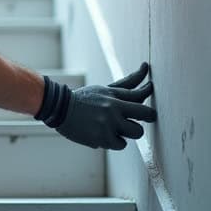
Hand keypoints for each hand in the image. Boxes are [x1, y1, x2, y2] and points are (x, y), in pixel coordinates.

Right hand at [37, 62, 156, 149]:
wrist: (60, 109)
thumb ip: (127, 83)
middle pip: (146, 114)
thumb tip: (146, 67)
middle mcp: (112, 109)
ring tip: (116, 127)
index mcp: (113, 95)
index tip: (150, 88)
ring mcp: (108, 125)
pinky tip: (104, 134)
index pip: (140, 94)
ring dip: (129, 131)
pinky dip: (115, 141)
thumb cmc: (85, 99)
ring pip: (136, 132)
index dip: (148, 91)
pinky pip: (121, 144)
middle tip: (144, 118)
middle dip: (149, 116)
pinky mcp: (102, 139)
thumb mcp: (105, 89)